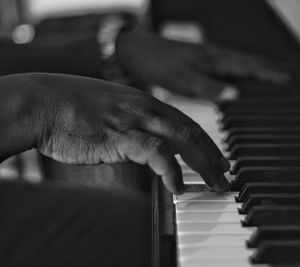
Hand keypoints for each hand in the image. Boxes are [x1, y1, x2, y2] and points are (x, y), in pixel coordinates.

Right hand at [0, 73, 229, 193]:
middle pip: (193, 130)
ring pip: (183, 139)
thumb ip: (134, 125)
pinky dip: (171, 171)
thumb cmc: (73, 109)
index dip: (207, 142)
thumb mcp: (113, 111)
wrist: (43, 103)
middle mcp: (146, 107)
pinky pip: (155, 153)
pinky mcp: (120, 135)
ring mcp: (134, 120)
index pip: (187, 122)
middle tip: (226, 174)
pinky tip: (177, 187)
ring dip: (204, 164)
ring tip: (215, 184)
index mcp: (146, 101)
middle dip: (214, 155)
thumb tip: (149, 147)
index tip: (219, 158)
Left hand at [116, 31, 290, 99]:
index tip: (296, 80)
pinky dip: (251, 70)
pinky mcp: (209, 60)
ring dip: (267, 69)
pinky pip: (237, 65)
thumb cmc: (159, 64)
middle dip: (279, 69)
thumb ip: (209, 87)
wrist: (140, 51)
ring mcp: (215, 56)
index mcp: (217, 59)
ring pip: (248, 62)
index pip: (254, 66)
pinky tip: (251, 76)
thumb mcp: (182, 80)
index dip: (275, 74)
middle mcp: (220, 55)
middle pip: (256, 62)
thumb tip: (236, 94)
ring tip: (285, 76)